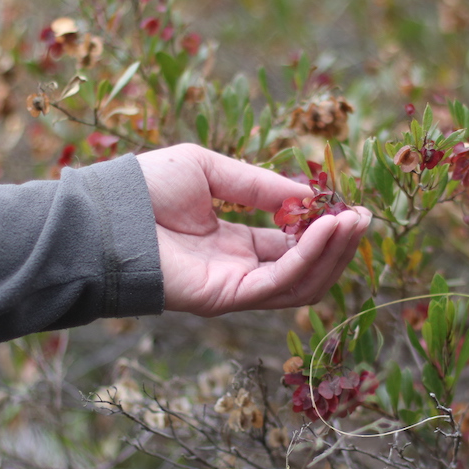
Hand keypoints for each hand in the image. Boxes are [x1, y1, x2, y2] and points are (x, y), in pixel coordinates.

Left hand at [137, 144, 370, 315]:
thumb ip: (257, 186)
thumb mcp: (211, 171)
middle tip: (364, 216)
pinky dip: (311, 257)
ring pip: (302, 281)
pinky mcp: (228, 297)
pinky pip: (282, 281)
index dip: (323, 227)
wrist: (104, 215)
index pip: (291, 244)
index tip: (350, 207)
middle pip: (305, 267)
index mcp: (234, 243)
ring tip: (355, 220)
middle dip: (338, 243)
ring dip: (334, 252)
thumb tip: (303, 196)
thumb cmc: (145, 189)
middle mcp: (239, 269)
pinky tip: (329, 228)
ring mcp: (234, 287)